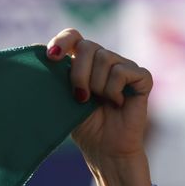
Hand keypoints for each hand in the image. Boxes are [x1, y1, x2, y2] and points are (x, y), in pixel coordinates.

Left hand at [46, 29, 152, 167]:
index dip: (63, 41)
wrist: (105, 149)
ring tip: (100, 102)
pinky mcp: (142, 77)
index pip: (73, 36)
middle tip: (81, 96)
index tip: (52, 57)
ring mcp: (124, 66)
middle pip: (88, 46)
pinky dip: (114, 90)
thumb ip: (58, 75)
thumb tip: (42, 53)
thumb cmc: (84, 125)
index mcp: (84, 62)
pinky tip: (117, 103)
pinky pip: (122, 71)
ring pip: (105, 58)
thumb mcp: (65, 98)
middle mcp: (105, 60)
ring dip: (97, 85)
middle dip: (79, 73)